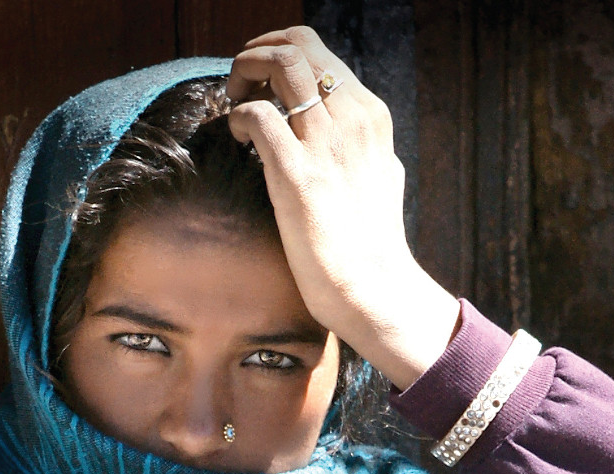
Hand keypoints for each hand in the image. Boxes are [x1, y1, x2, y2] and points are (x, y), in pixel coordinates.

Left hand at [224, 27, 459, 390]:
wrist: (374, 289)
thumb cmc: (370, 242)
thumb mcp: (379, 175)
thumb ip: (360, 143)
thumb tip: (344, 128)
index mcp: (370, 114)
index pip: (319, 51)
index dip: (278, 54)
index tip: (261, 83)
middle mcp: (352, 118)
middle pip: (297, 43)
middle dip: (257, 53)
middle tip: (240, 85)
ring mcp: (326, 142)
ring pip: (280, 62)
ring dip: (245, 71)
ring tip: (234, 101)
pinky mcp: (298, 174)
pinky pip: (256, 114)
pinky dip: (237, 117)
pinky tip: (237, 140)